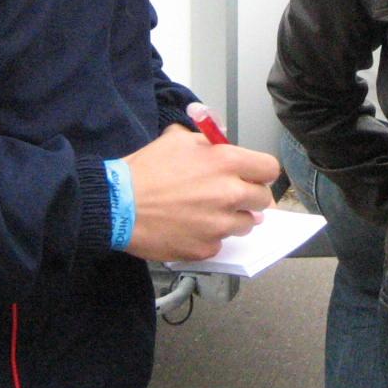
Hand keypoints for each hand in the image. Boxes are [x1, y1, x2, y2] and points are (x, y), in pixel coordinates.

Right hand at [122, 124, 280, 260]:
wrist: (118, 204)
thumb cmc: (145, 170)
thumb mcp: (178, 139)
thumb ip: (208, 142)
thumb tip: (222, 144)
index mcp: (226, 162)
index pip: (269, 169)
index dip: (261, 173)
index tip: (254, 177)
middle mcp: (229, 194)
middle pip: (262, 200)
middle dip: (249, 198)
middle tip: (230, 197)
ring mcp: (219, 225)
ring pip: (246, 225)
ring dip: (232, 219)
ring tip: (207, 213)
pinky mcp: (206, 248)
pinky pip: (220, 244)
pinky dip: (209, 238)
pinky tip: (190, 228)